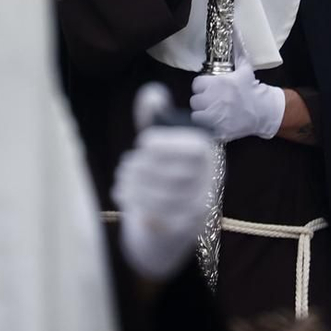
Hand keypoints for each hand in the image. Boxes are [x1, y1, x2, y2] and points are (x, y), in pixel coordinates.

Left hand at [113, 117, 216, 280]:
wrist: (159, 237)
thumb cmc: (158, 182)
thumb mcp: (156, 149)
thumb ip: (154, 120)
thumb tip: (153, 92)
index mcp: (210, 159)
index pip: (197, 148)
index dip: (169, 142)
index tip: (142, 141)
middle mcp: (209, 186)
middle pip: (178, 171)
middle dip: (144, 165)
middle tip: (125, 165)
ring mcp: (198, 212)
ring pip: (165, 194)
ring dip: (134, 183)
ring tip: (121, 178)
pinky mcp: (181, 232)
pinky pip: (157, 215)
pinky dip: (134, 202)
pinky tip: (121, 194)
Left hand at [189, 56, 284, 143]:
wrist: (263, 111)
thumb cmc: (252, 89)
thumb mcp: (245, 68)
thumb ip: (237, 51)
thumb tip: (234, 30)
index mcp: (218, 83)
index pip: (196, 84)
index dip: (201, 86)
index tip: (207, 89)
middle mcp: (214, 100)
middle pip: (194, 100)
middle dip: (201, 101)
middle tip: (209, 101)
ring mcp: (215, 117)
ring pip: (196, 115)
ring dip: (202, 114)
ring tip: (210, 113)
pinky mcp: (218, 130)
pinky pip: (203, 129)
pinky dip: (207, 127)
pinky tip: (214, 123)